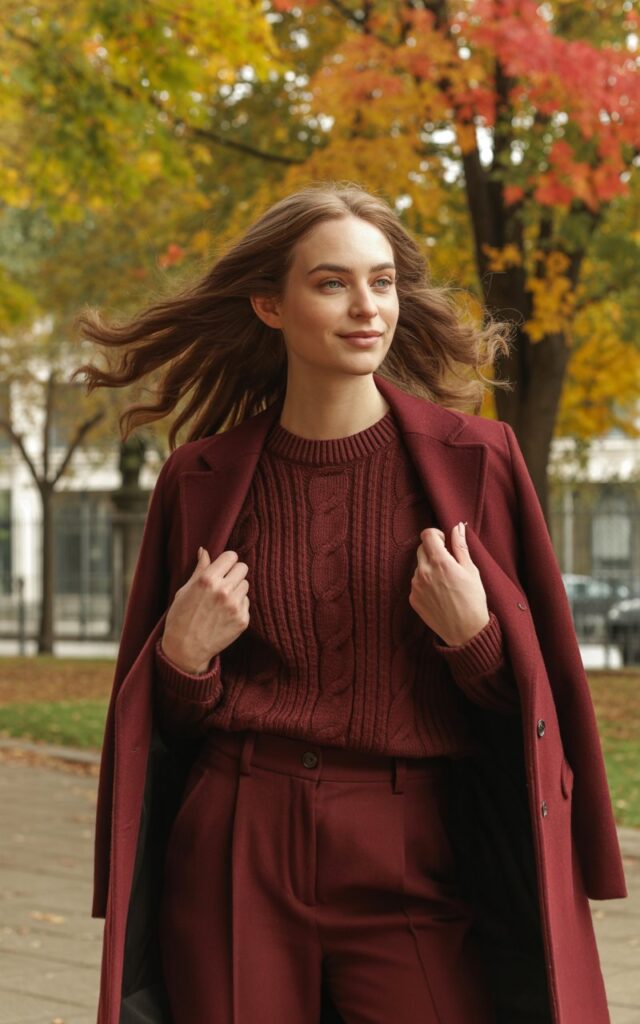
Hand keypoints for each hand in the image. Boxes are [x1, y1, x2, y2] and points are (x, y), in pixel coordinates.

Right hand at [160, 548, 249, 673]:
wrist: (185, 649)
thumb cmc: (180, 617)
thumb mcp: (185, 590)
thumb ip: (199, 569)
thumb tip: (204, 550)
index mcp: (207, 580)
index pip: (231, 556)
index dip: (227, 561)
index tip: (222, 567)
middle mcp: (224, 591)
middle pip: (243, 568)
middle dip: (234, 573)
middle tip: (224, 582)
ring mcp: (235, 606)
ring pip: (246, 585)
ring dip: (237, 589)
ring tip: (222, 600)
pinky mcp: (242, 620)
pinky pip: (246, 603)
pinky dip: (238, 605)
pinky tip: (224, 614)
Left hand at [409, 522, 489, 645]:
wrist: (465, 632)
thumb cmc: (473, 600)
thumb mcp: (471, 570)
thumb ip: (460, 546)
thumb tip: (457, 526)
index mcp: (440, 562)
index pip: (427, 534)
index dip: (436, 535)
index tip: (444, 542)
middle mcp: (423, 572)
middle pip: (421, 548)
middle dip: (433, 550)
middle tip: (448, 564)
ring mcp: (416, 586)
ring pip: (419, 566)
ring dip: (429, 568)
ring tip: (446, 583)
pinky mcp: (412, 598)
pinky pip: (416, 583)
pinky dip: (425, 583)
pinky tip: (439, 594)